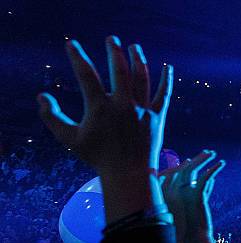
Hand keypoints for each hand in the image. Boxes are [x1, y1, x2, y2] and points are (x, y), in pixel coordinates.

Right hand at [38, 36, 172, 179]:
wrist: (128, 175)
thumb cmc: (98, 158)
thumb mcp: (70, 139)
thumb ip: (53, 118)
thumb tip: (42, 96)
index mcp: (100, 108)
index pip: (86, 75)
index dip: (77, 57)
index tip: (71, 44)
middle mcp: (123, 106)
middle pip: (120, 70)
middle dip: (115, 51)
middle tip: (112, 39)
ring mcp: (142, 111)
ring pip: (142, 78)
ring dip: (138, 60)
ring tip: (134, 47)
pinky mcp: (157, 118)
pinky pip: (164, 95)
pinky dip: (167, 80)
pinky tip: (168, 67)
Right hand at [160, 150, 224, 242]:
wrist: (192, 240)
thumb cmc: (188, 230)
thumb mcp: (189, 209)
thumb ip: (194, 194)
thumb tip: (207, 182)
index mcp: (165, 196)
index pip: (171, 174)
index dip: (180, 167)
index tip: (187, 160)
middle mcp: (171, 191)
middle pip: (181, 169)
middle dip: (194, 159)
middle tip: (205, 152)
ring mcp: (182, 192)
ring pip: (192, 169)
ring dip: (202, 159)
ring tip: (212, 152)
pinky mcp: (196, 195)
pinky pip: (205, 178)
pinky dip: (213, 170)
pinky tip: (220, 164)